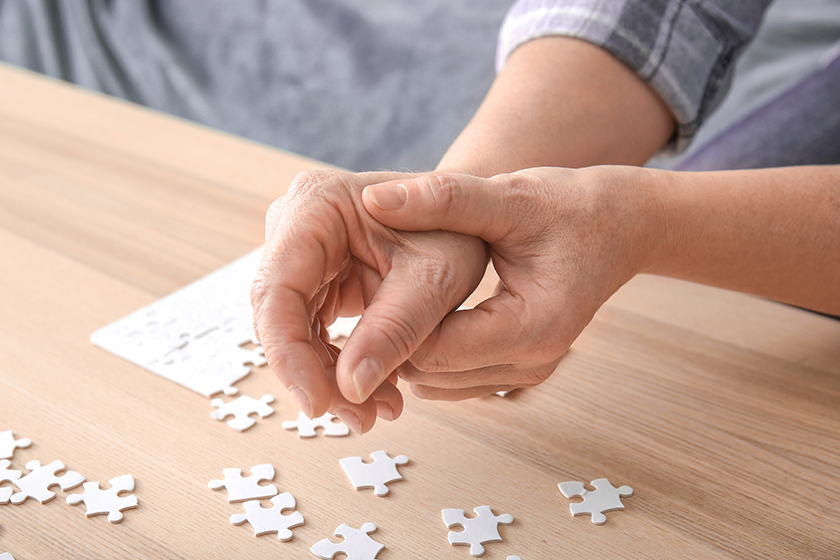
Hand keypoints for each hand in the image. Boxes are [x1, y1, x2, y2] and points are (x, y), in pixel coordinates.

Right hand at [251, 170, 487, 432]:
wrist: (470, 217)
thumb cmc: (458, 230)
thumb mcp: (436, 278)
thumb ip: (396, 328)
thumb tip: (350, 389)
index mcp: (318, 204)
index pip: (279, 290)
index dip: (290, 354)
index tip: (318, 404)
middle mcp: (297, 223)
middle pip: (279, 315)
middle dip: (314, 374)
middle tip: (359, 418)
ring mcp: (303, 251)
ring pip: (293, 330)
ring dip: (330, 378)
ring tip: (379, 411)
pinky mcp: (317, 278)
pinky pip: (312, 332)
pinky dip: (341, 366)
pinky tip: (379, 393)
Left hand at [362, 166, 661, 398]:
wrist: (620, 227)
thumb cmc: (572, 208)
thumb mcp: (508, 196)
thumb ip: (444, 199)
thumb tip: (375, 199)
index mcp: (532, 327)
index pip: (435, 350)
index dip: (389, 323)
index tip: (359, 282)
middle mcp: (531, 364)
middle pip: (431, 373)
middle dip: (391, 339)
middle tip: (360, 288)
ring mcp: (526, 374)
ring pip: (437, 383)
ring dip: (406, 348)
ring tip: (383, 298)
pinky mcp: (518, 370)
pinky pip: (454, 378)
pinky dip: (428, 352)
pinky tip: (414, 311)